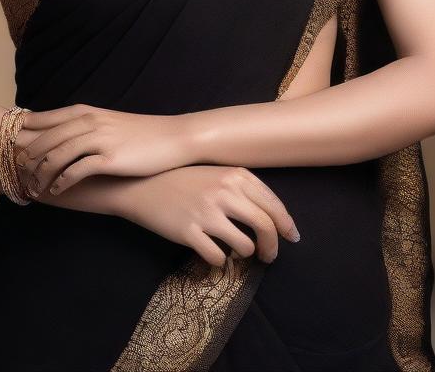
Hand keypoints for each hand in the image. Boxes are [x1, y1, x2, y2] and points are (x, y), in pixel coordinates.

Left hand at [13, 103, 194, 198]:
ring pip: (58, 155)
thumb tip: (63, 136)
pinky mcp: (109, 159)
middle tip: (14, 171)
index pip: (46, 119)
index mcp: (87, 112)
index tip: (6, 142)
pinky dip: (62, 181)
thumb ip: (85, 126)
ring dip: (41, 173)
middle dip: (27, 156)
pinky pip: (77, 171)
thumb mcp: (109, 122)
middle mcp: (89, 122)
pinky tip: (56, 191)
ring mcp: (99, 140)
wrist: (173, 137)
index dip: (24, 131)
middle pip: (46, 138)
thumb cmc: (141, 132)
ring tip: (33, 187)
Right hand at [112, 165, 301, 266]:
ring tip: (236, 251)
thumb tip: (274, 217)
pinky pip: (217, 257)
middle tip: (269, 256)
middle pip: (265, 226)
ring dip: (245, 253)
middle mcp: (224, 191)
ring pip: (244, 246)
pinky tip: (214, 254)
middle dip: (272, 247)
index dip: (286, 225)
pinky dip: (219, 261)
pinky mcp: (189, 232)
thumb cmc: (184, 179)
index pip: (273, 205)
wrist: (143, 185)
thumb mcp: (217, 174)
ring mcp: (206, 212)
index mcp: (235, 175)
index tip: (291, 238)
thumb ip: (243, 189)